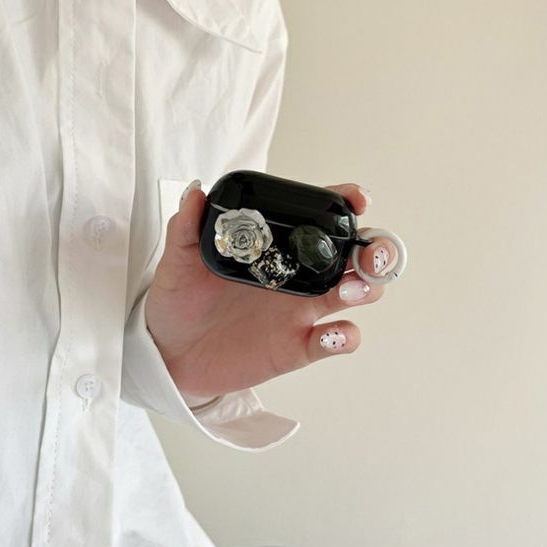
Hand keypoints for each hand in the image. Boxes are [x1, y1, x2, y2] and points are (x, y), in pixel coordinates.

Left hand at [144, 180, 398, 398]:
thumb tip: (195, 192)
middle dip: (377, 248)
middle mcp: (297, 275)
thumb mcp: (178, 261)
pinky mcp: (298, 346)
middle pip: (354, 255)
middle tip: (370, 250)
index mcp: (276, 247)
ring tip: (350, 288)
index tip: (355, 200)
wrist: (170, 354)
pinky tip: (331, 334)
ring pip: (356, 293)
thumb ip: (186, 227)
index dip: (346, 205)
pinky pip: (335, 341)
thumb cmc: (178, 302)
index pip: (320, 219)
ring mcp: (301, 311)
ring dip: (367, 287)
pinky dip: (345, 337)